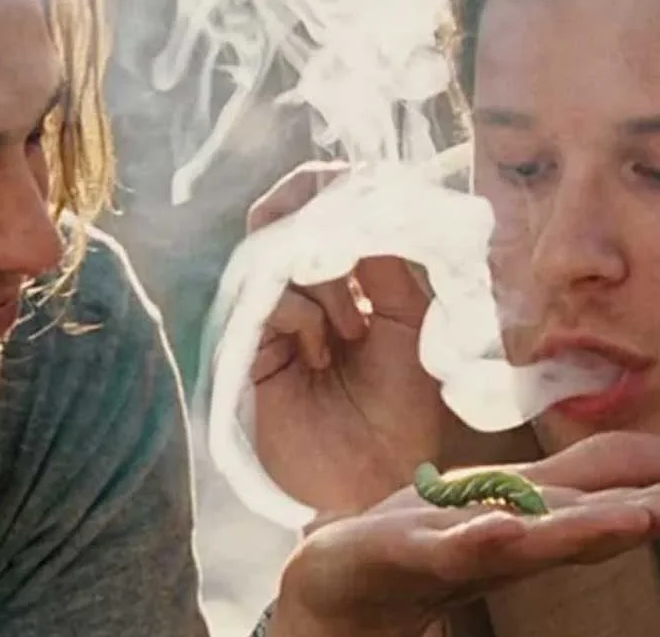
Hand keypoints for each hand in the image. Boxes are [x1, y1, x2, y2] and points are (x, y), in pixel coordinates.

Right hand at [246, 161, 519, 515]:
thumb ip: (386, 258)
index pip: (326, 203)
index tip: (364, 184)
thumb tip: (366, 192)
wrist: (379, 475)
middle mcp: (304, 285)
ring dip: (324, 280)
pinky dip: (301, 315)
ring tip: (353, 330)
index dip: (336, 185)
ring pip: (279, 254)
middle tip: (358, 257)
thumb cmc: (403, 403)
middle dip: (327, 225)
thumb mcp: (409, 317)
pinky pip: (268, 301)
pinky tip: (322, 353)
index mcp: (346, 271)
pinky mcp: (250, 348)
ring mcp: (273, 314)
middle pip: (291, 216)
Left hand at [267, 432, 659, 636]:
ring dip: (580, 531)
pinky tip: (506, 527)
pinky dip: (479, 538)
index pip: (611, 508)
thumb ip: (588, 473)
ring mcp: (463, 551)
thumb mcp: (521, 491)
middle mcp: (513, 545)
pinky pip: (449, 546)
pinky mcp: (412, 551)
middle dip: (641, 518)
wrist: (347, 574)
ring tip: (633, 517)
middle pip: (582, 528)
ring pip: (530, 542)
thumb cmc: (437, 534)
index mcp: (541, 527)